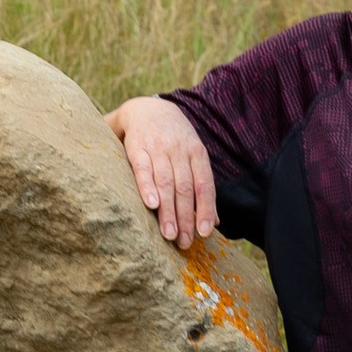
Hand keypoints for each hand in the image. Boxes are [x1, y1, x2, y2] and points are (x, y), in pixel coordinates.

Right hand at [106, 95, 217, 251]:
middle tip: (183, 242)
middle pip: (185, 188)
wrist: (147, 109)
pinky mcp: (137, 147)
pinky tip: (151, 204)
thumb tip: (214, 222)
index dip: (205, 209)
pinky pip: (143, 169)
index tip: (204, 233)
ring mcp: (158, 147)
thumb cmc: (173, 140)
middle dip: (185, 218)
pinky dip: (147, 187)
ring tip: (168, 234)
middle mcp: (179, 150)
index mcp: (197, 153)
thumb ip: (201, 187)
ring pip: (166, 182)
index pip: (204, 185)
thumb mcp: (192, 156)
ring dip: (168, 211)